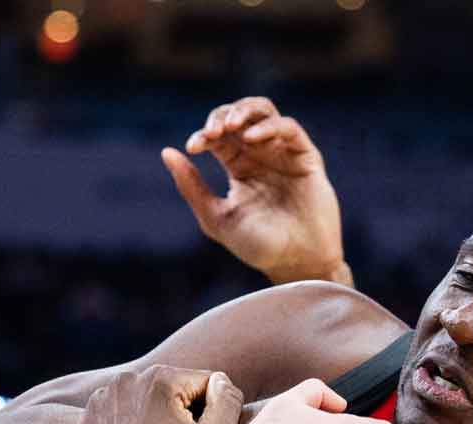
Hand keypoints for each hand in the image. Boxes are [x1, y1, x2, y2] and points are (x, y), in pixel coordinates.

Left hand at [74, 365, 244, 423]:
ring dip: (157, 422)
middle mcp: (124, 382)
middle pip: (175, 391)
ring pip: (147, 404)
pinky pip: (120, 418)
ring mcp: (99, 402)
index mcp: (159, 378)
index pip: (206, 382)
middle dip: (183, 416)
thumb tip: (219, 382)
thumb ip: (229, 399)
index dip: (212, 413)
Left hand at [163, 97, 348, 285]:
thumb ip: (191, 186)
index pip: (218, 137)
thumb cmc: (257, 246)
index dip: (204, 134)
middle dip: (222, 117)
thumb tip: (167, 152)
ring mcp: (284, 154)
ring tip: (231, 126)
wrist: (296, 264)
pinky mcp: (306, 157)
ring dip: (246, 111)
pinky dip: (269, 127)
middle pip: (239, 116)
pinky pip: (288, 129)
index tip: (193, 147)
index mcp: (238, 168)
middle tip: (213, 132)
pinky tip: (252, 138)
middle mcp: (260, 156)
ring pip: (264, 112)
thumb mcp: (216, 217)